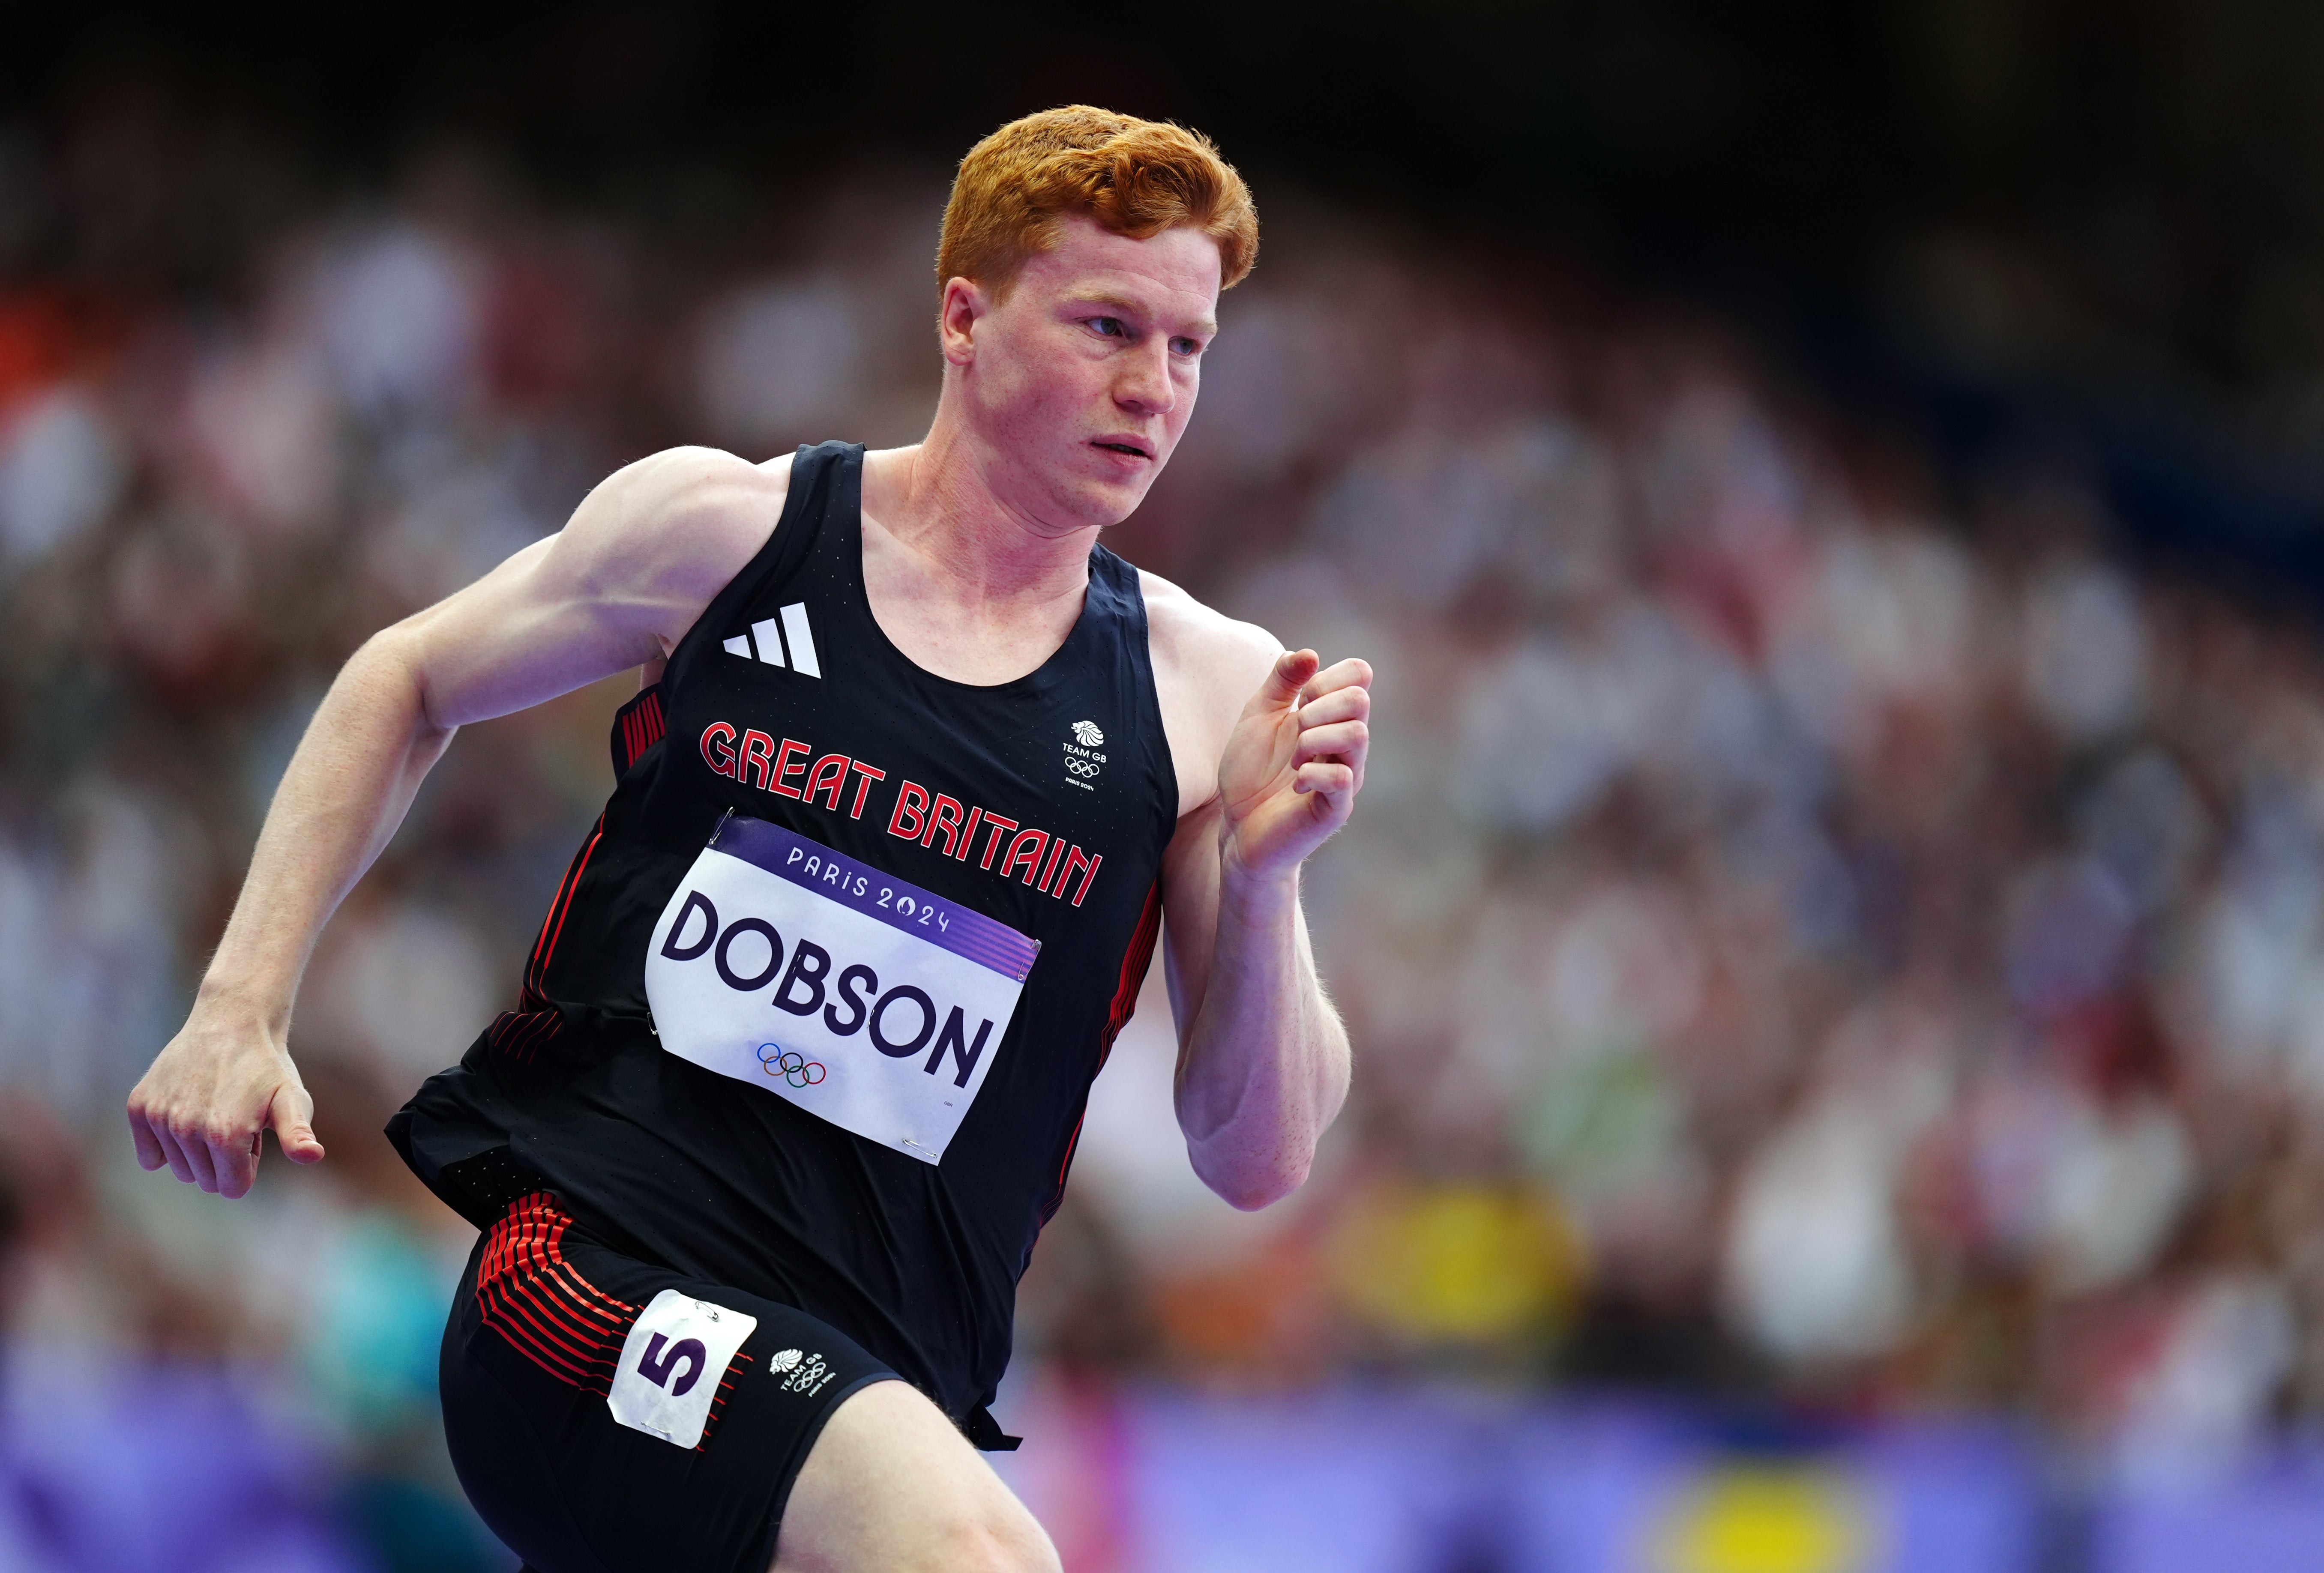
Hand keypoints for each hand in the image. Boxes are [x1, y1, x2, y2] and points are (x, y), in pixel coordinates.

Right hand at [126, 1001, 323, 1198]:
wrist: (232, 1021)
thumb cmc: (266, 1067)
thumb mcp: (291, 1099)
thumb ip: (298, 1134)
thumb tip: (312, 1156)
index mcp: (226, 1136)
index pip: (233, 1188)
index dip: (248, 1165)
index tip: (252, 1133)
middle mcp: (187, 1130)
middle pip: (206, 1181)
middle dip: (225, 1159)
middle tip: (235, 1119)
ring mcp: (159, 1118)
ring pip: (180, 1169)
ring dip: (199, 1150)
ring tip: (215, 1110)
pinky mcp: (138, 1107)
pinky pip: (149, 1156)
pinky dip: (167, 1145)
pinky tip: (185, 1114)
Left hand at [1217, 649, 1371, 883]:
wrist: (1238, 826)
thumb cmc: (1251, 773)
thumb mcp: (1258, 715)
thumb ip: (1281, 681)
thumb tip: (1308, 653)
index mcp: (1332, 717)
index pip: (1359, 674)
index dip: (1327, 676)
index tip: (1300, 699)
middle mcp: (1347, 744)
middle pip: (1359, 700)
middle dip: (1318, 707)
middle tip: (1295, 730)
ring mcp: (1347, 775)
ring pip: (1357, 736)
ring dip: (1314, 739)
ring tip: (1294, 760)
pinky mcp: (1337, 807)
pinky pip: (1343, 777)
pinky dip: (1312, 773)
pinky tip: (1295, 784)